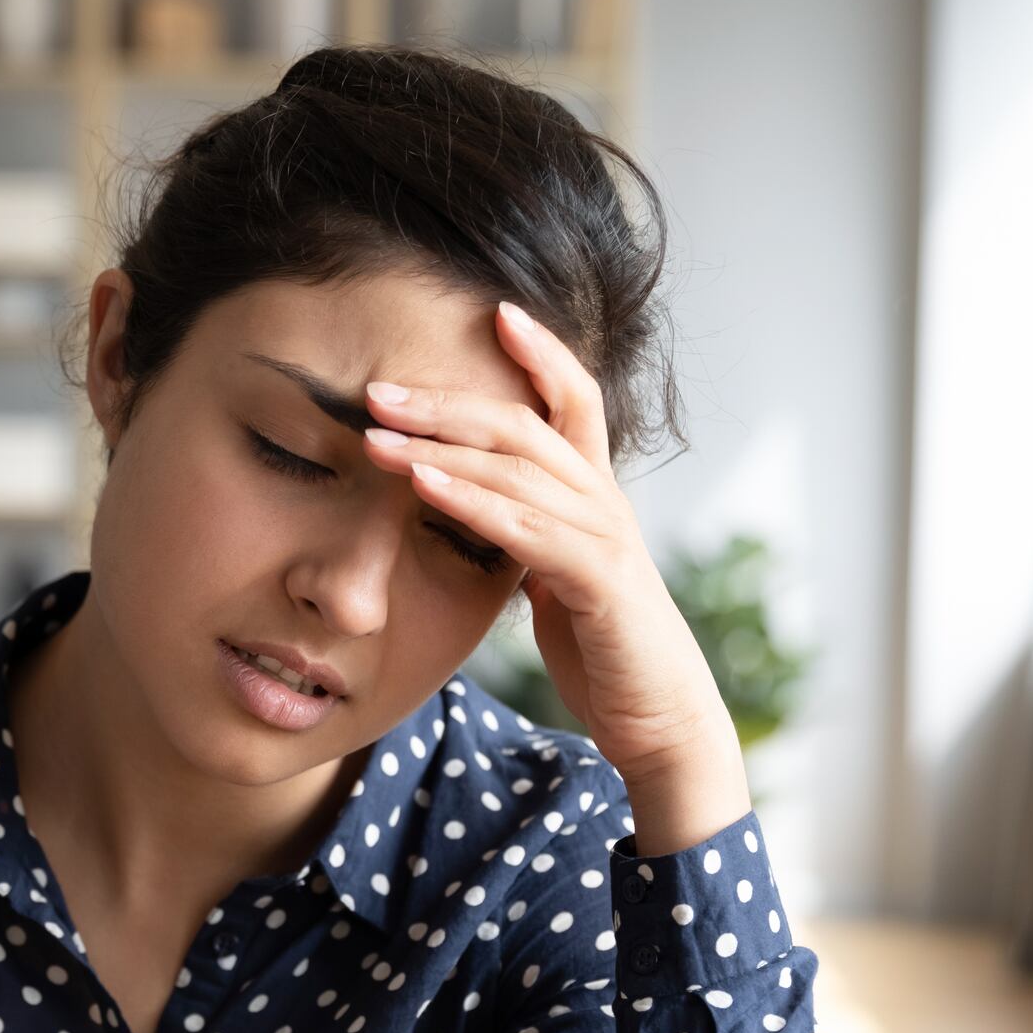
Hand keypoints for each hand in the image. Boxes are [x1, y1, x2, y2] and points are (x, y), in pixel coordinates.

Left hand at [357, 301, 749, 851]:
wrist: (657, 720)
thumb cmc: (602, 650)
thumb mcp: (554, 578)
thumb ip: (524, 534)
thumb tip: (473, 508)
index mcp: (595, 495)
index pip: (574, 398)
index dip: (540, 351)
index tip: (491, 312)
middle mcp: (605, 503)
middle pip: (525, 424)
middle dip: (446, 402)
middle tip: (376, 391)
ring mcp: (606, 538)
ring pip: (518, 470)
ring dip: (439, 449)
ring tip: (375, 436)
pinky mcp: (599, 582)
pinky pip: (526, 529)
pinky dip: (471, 502)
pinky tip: (422, 487)